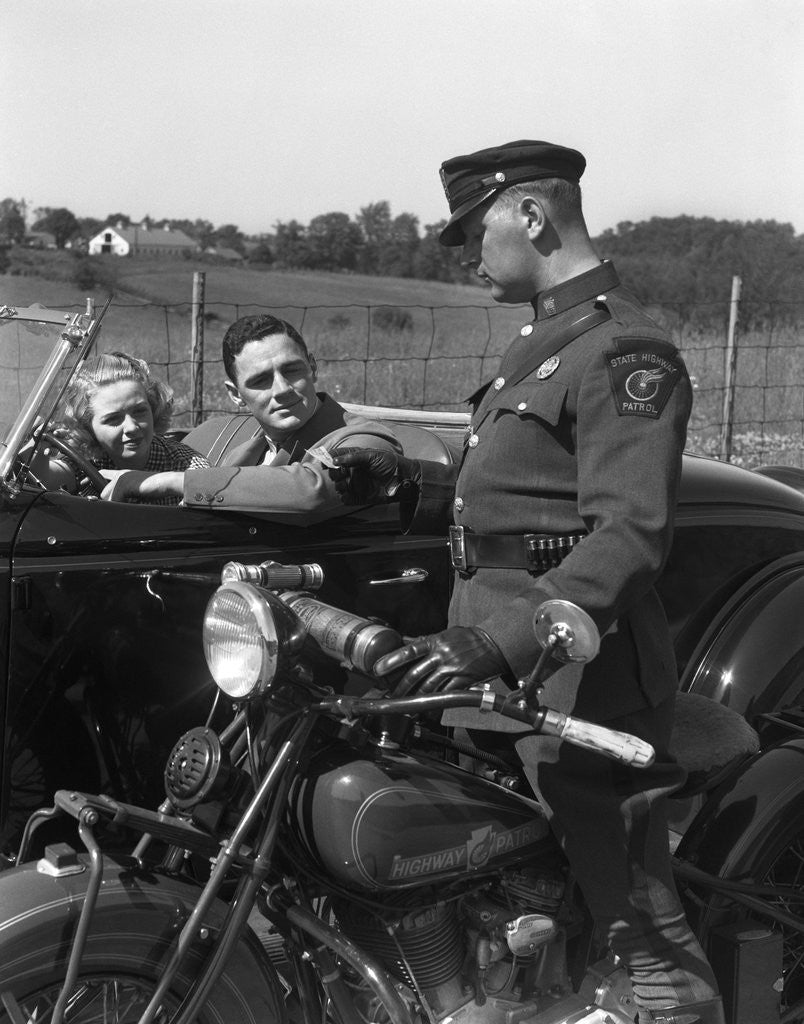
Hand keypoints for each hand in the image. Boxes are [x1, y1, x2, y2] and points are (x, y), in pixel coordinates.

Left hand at [100, 469, 182, 501]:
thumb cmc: (156, 488)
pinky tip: (133, 502)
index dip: (92, 478)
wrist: (165, 482)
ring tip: (133, 501)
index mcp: (123, 474)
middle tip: (126, 503)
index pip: (103, 473)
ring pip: (108, 498)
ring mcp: (120, 479)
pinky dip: (121, 506)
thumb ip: (125, 494)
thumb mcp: (137, 491)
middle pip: (104, 493)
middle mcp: (119, 475)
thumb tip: (114, 504)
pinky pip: (114, 501)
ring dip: (117, 505)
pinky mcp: (122, 485)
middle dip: (111, 502)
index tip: (83, 482)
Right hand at [330, 448, 421, 504]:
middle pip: (334, 473)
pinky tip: (350, 494)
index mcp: (354, 459)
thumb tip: (335, 461)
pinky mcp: (359, 496)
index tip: (324, 464)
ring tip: (348, 484)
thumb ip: (353, 457)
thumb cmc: (389, 463)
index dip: (327, 460)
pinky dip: (345, 497)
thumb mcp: (372, 456)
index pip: (335, 458)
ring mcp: (355, 484)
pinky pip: (346, 499)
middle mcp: (352, 471)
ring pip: (338, 486)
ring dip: (340, 485)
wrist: (403, 479)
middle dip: (334, 474)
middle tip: (342, 473)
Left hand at [373, 626, 508, 694]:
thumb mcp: (446, 634)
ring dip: (416, 699)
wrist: (494, 642)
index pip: (408, 651)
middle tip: (392, 696)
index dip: (391, 660)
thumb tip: (408, 644)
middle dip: (401, 688)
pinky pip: (445, 695)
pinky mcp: (463, 680)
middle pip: (415, 674)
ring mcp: (452, 668)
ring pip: (428, 687)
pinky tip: (428, 710)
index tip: (377, 669)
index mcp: (434, 641)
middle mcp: (441, 655)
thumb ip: (427, 642)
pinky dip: (435, 704)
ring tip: (407, 707)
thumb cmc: (469, 638)